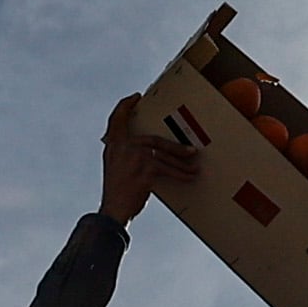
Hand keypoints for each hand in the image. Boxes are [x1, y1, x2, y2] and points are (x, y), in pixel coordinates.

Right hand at [99, 93, 197, 220]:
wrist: (113, 210)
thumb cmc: (117, 194)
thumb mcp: (115, 168)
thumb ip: (126, 155)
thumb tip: (150, 153)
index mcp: (113, 146)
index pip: (117, 119)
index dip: (126, 106)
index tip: (136, 97)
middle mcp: (123, 147)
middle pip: (154, 140)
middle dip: (175, 147)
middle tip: (190, 149)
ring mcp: (135, 156)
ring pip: (164, 154)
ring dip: (182, 161)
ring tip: (194, 166)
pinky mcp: (146, 168)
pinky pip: (168, 169)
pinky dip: (181, 174)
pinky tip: (189, 177)